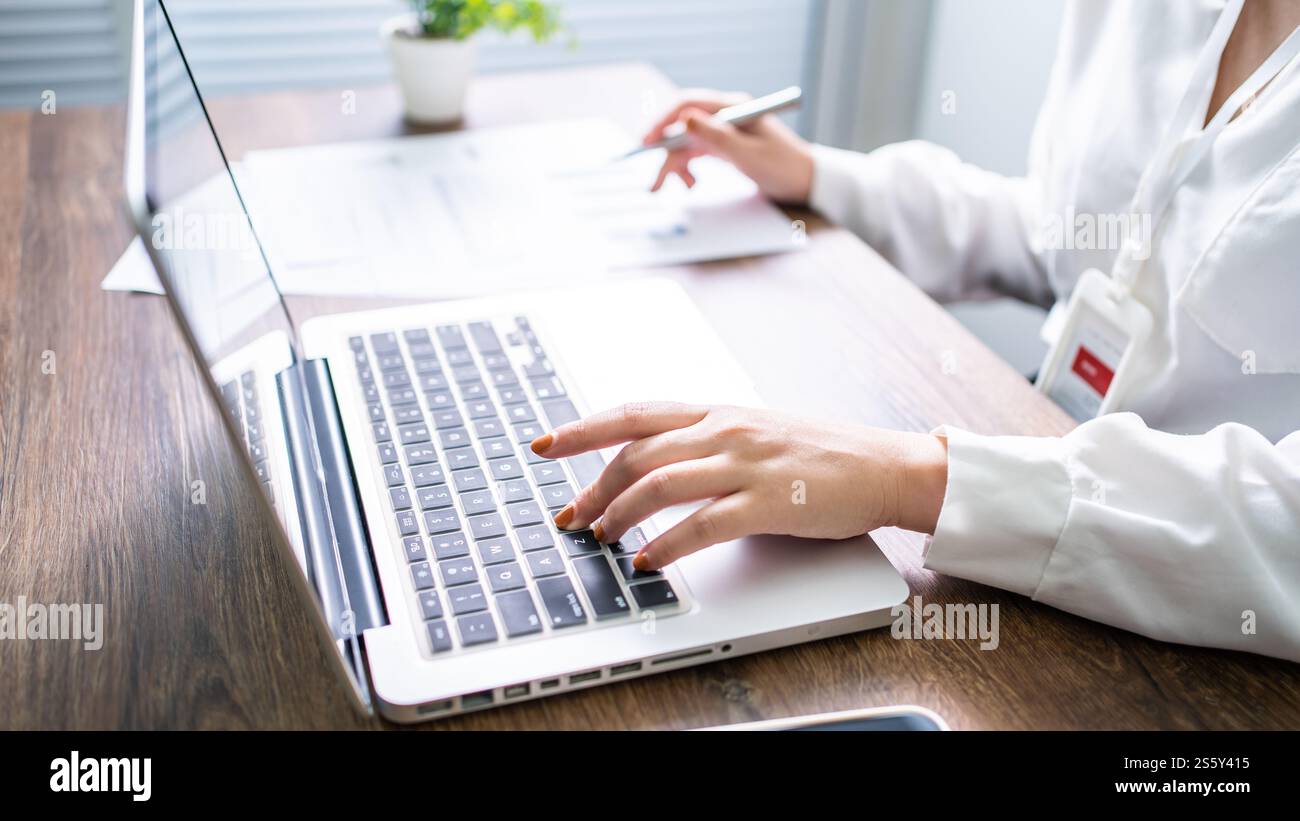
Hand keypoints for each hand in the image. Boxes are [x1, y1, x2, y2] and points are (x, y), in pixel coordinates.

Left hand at [530, 403, 948, 571]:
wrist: (883, 465)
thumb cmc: (817, 454)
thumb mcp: (752, 433)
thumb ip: (703, 442)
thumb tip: (648, 466)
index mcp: (716, 411)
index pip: (633, 412)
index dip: (582, 428)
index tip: (544, 444)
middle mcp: (724, 430)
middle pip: (635, 452)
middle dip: (592, 487)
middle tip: (571, 516)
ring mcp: (746, 464)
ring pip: (659, 483)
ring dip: (619, 515)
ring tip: (601, 538)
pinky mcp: (768, 502)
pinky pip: (701, 524)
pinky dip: (666, 546)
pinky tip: (649, 561)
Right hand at [641, 89, 815, 203]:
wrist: (806, 181)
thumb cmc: (784, 166)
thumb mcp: (748, 155)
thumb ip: (716, 137)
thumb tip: (684, 118)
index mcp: (733, 108)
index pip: (688, 104)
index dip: (664, 121)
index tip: (648, 140)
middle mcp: (725, 115)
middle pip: (683, 127)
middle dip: (667, 152)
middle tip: (656, 181)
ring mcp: (724, 131)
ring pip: (687, 143)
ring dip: (677, 165)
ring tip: (682, 189)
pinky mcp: (724, 147)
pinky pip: (696, 153)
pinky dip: (689, 168)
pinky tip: (692, 184)